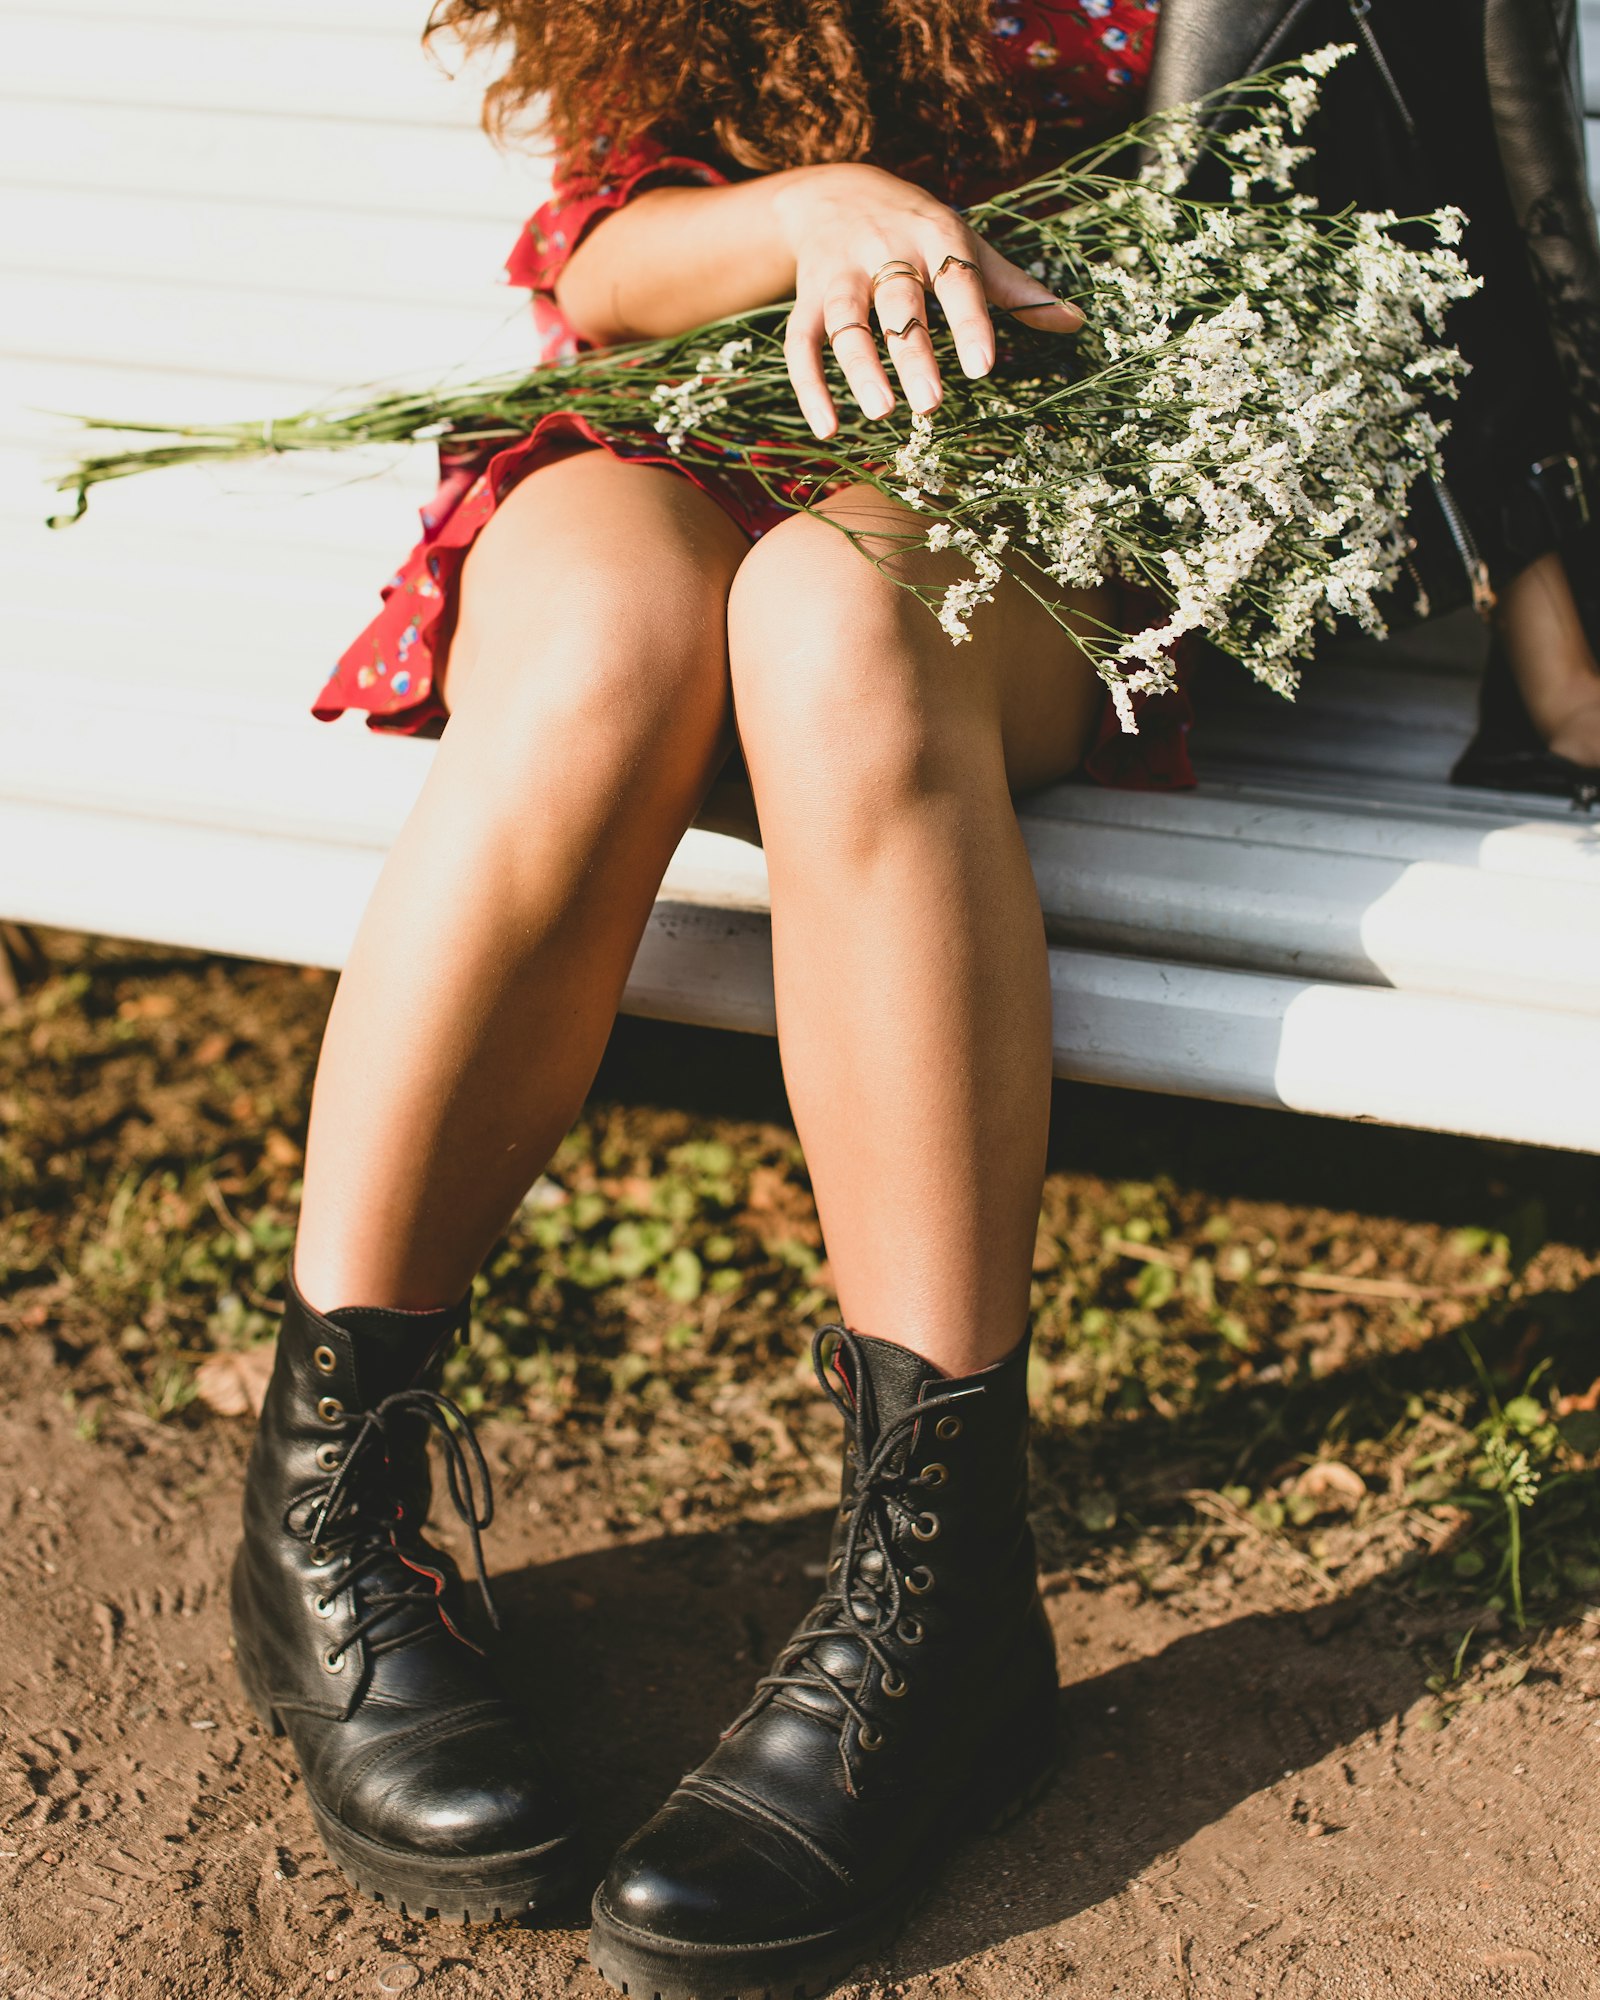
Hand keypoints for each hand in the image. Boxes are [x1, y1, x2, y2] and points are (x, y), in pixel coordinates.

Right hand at [772, 162, 1082, 439]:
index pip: (957, 280)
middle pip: (898, 305)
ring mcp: (841, 276)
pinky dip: (810, 387)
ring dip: (861, 368)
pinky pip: (800, 344)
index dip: (969, 323)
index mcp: (935, 237)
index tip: (982, 368)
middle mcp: (885, 253)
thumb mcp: (966, 244)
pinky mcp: (806, 300)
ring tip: (882, 411)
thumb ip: (1015, 288)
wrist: (833, 192)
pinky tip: (828, 427)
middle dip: (913, 353)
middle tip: (932, 403)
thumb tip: (1077, 322)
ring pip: (845, 324)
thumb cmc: (917, 229)